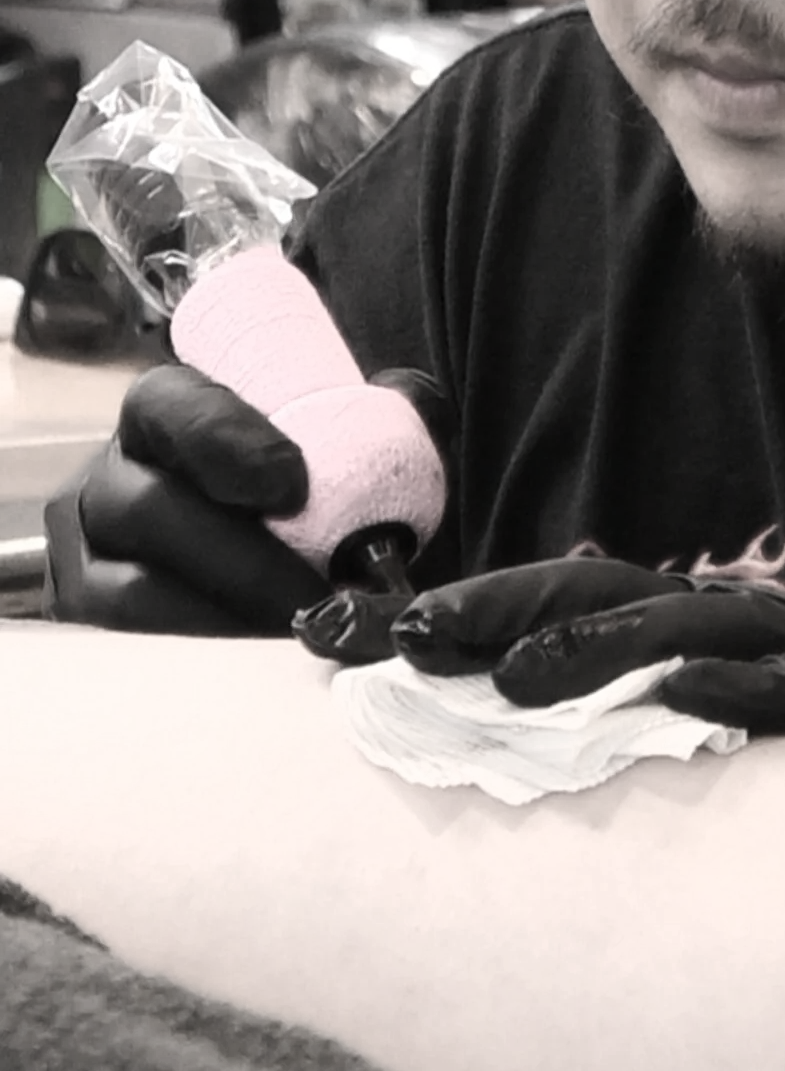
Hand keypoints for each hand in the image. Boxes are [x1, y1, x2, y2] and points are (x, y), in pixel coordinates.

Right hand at [44, 358, 448, 640]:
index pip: (170, 404)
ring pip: (134, 592)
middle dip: (245, 562)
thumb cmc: (299, 508)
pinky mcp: (87, 627)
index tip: (292, 486)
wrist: (254, 580)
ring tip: (301, 640)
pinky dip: (201, 664)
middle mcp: (108, 480)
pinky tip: (261, 673)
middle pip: (151, 510)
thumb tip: (412, 398)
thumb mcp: (336, 452)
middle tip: (322, 599)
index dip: (225, 439)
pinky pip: (131, 652)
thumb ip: (382, 417)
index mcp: (161, 419)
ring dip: (226, 622)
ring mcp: (85, 557)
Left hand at [363, 556, 784, 736]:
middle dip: (488, 615)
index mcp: (676, 622)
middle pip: (593, 599)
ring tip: (512, 679)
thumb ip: (608, 714)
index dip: (442, 611)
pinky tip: (693, 706)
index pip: (539, 599)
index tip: (333, 637)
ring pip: (687, 631)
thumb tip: (471, 718)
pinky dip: (750, 691)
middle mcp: (725, 619)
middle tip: (394, 646)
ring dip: (599, 651)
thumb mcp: (703, 721)